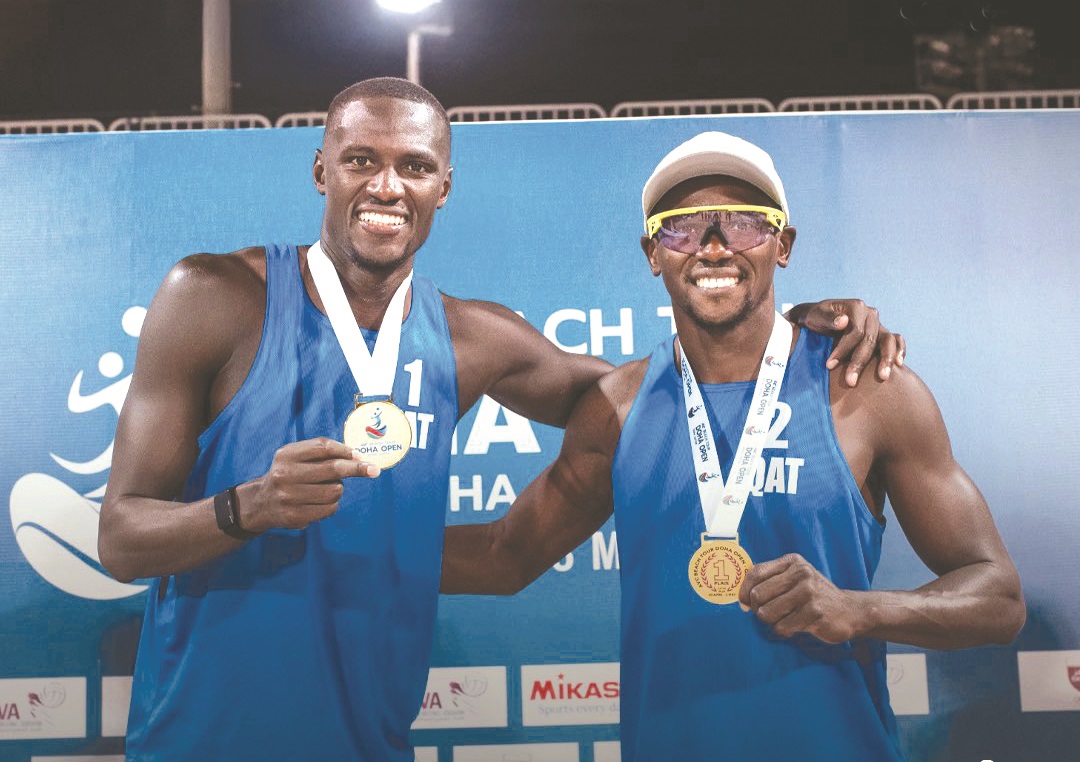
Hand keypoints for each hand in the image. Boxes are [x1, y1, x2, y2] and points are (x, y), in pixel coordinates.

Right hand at [240, 437, 379, 531]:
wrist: (262, 502)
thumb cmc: (289, 474)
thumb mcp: (296, 456)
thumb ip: (321, 452)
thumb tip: (356, 456)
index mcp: (286, 455)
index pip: (323, 447)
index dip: (346, 450)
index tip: (362, 455)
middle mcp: (285, 475)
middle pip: (333, 469)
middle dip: (357, 468)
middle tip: (374, 470)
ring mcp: (289, 497)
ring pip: (334, 491)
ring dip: (338, 489)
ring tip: (327, 488)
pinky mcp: (295, 516)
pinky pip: (329, 509)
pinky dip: (332, 505)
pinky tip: (321, 502)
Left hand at [738, 553, 861, 644]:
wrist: (850, 610)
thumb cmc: (814, 596)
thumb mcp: (795, 579)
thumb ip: (770, 582)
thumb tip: (742, 600)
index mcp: (793, 562)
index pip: (755, 572)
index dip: (744, 590)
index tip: (744, 603)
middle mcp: (801, 573)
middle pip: (758, 595)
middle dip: (758, 609)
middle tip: (768, 614)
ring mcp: (808, 592)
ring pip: (767, 613)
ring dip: (771, 621)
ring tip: (784, 619)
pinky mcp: (814, 612)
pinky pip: (782, 627)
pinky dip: (783, 630)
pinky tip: (795, 626)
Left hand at [786, 299, 904, 386]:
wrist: (818, 319)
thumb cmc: (815, 318)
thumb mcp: (815, 315)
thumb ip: (828, 318)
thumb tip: (844, 322)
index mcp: (856, 307)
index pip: (856, 331)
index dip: (844, 349)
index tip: (830, 365)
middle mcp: (870, 314)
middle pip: (870, 340)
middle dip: (860, 361)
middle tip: (850, 382)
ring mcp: (878, 324)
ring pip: (888, 340)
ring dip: (886, 359)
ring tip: (883, 377)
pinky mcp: (882, 334)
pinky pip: (896, 340)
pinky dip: (900, 350)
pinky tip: (899, 366)